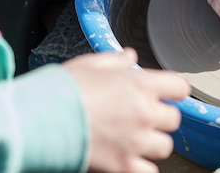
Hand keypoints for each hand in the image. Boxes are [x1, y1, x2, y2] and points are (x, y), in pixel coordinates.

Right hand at [62, 49, 189, 172]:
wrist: (39, 119)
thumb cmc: (62, 90)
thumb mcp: (91, 65)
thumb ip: (116, 62)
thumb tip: (130, 57)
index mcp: (140, 85)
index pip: (180, 87)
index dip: (174, 91)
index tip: (168, 94)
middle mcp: (144, 113)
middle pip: (174, 119)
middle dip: (161, 118)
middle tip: (145, 118)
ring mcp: (136, 140)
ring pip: (165, 146)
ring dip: (153, 143)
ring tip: (135, 140)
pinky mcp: (123, 165)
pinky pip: (149, 171)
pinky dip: (141, 167)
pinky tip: (129, 159)